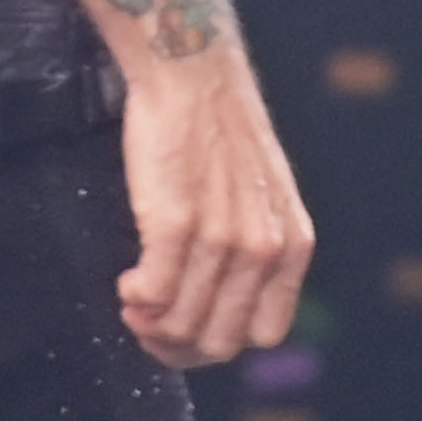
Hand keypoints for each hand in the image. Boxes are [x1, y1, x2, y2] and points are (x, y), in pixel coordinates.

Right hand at [111, 54, 312, 368]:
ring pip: (183, 325)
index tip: (190, 329)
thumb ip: (258, 250)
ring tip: (136, 299)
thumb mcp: (264, 196)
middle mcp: (264, 248)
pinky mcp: (175, 223)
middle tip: (151, 325)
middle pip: (221, 342)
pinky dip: (136, 300)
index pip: (265, 334)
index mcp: (292, 244)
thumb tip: (223, 308)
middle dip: (180, 347)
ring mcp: (221, 238)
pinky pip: (153, 294)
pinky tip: (129, 282)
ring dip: (151, 325)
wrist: (193, 73)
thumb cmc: (221, 133)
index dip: (220, 343)